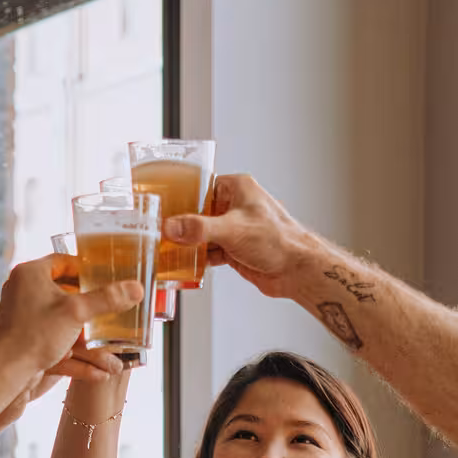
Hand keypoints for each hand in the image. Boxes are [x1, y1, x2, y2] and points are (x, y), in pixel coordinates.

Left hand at [0, 255, 140, 380]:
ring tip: (103, 333)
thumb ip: (107, 299)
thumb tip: (136, 288)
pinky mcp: (23, 335)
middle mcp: (21, 289)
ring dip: (82, 327)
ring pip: (59, 315)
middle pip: (62, 288)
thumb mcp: (77, 313)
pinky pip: (53, 336)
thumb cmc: (35, 335)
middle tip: (107, 303)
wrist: (7, 372)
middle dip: (87, 300)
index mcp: (30, 273)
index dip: (85, 268)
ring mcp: (21, 313)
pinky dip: (72, 347)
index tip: (104, 277)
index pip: (62, 261)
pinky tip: (94, 364)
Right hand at [163, 174, 319, 299]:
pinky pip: (210, 252)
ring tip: (168, 250)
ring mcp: (235, 229)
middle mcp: (235, 206)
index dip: (181, 197)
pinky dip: (198, 258)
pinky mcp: (235, 249)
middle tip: (160, 231)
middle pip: (198, 213)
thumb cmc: (279, 240)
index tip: (162, 207)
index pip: (200, 187)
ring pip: (203, 234)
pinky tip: (186, 264)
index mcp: (237, 189)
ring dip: (189, 244)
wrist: (297, 271)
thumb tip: (172, 227)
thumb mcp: (232, 230)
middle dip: (181, 224)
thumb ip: (199, 228)